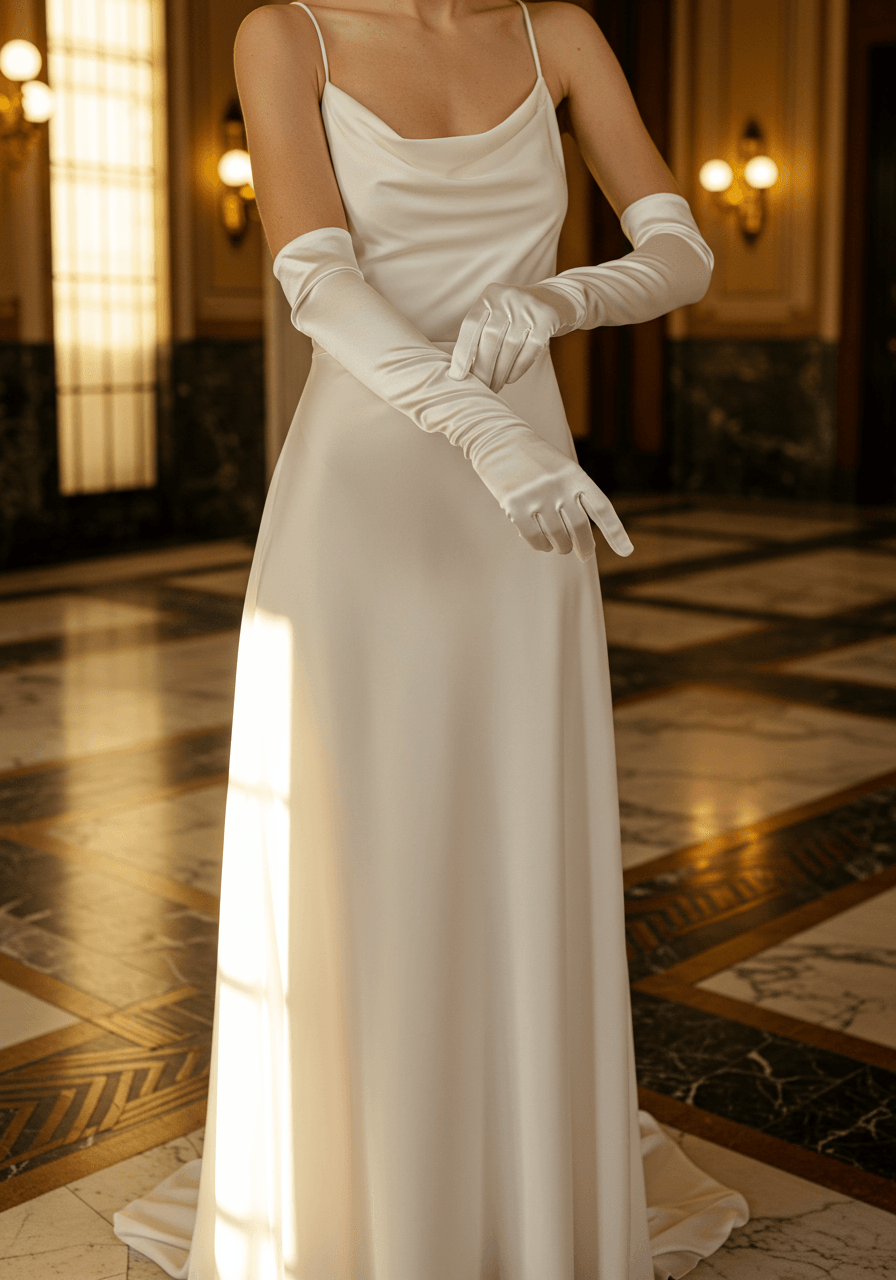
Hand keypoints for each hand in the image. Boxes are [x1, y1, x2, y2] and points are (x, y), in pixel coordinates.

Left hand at [449, 282, 581, 391]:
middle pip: (489, 340)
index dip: (462, 353)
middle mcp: (507, 297)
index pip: (470, 326)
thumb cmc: (519, 316)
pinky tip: (509, 378)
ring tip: (494, 387)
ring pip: (509, 348)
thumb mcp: (498, 314)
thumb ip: (481, 334)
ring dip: (499, 373)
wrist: (557, 299)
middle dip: (483, 369)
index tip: (457, 377)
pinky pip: (529, 351)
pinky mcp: (547, 319)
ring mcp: (528, 307)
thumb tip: (462, 369)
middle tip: (479, 389)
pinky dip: (517, 369)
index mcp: (489, 295)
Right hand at [469, 425, 633, 560]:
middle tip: (584, 555)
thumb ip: (573, 496)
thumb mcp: (561, 469)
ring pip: (558, 537)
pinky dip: (541, 545)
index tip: (626, 552)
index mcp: (575, 475)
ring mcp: (537, 497)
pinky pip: (535, 538)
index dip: (615, 532)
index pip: (601, 508)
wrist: (498, 439)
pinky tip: (543, 544)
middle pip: (580, 528)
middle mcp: (559, 487)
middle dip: (585, 547)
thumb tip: (576, 538)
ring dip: (561, 546)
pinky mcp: (515, 506)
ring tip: (560, 545)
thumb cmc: (534, 459)